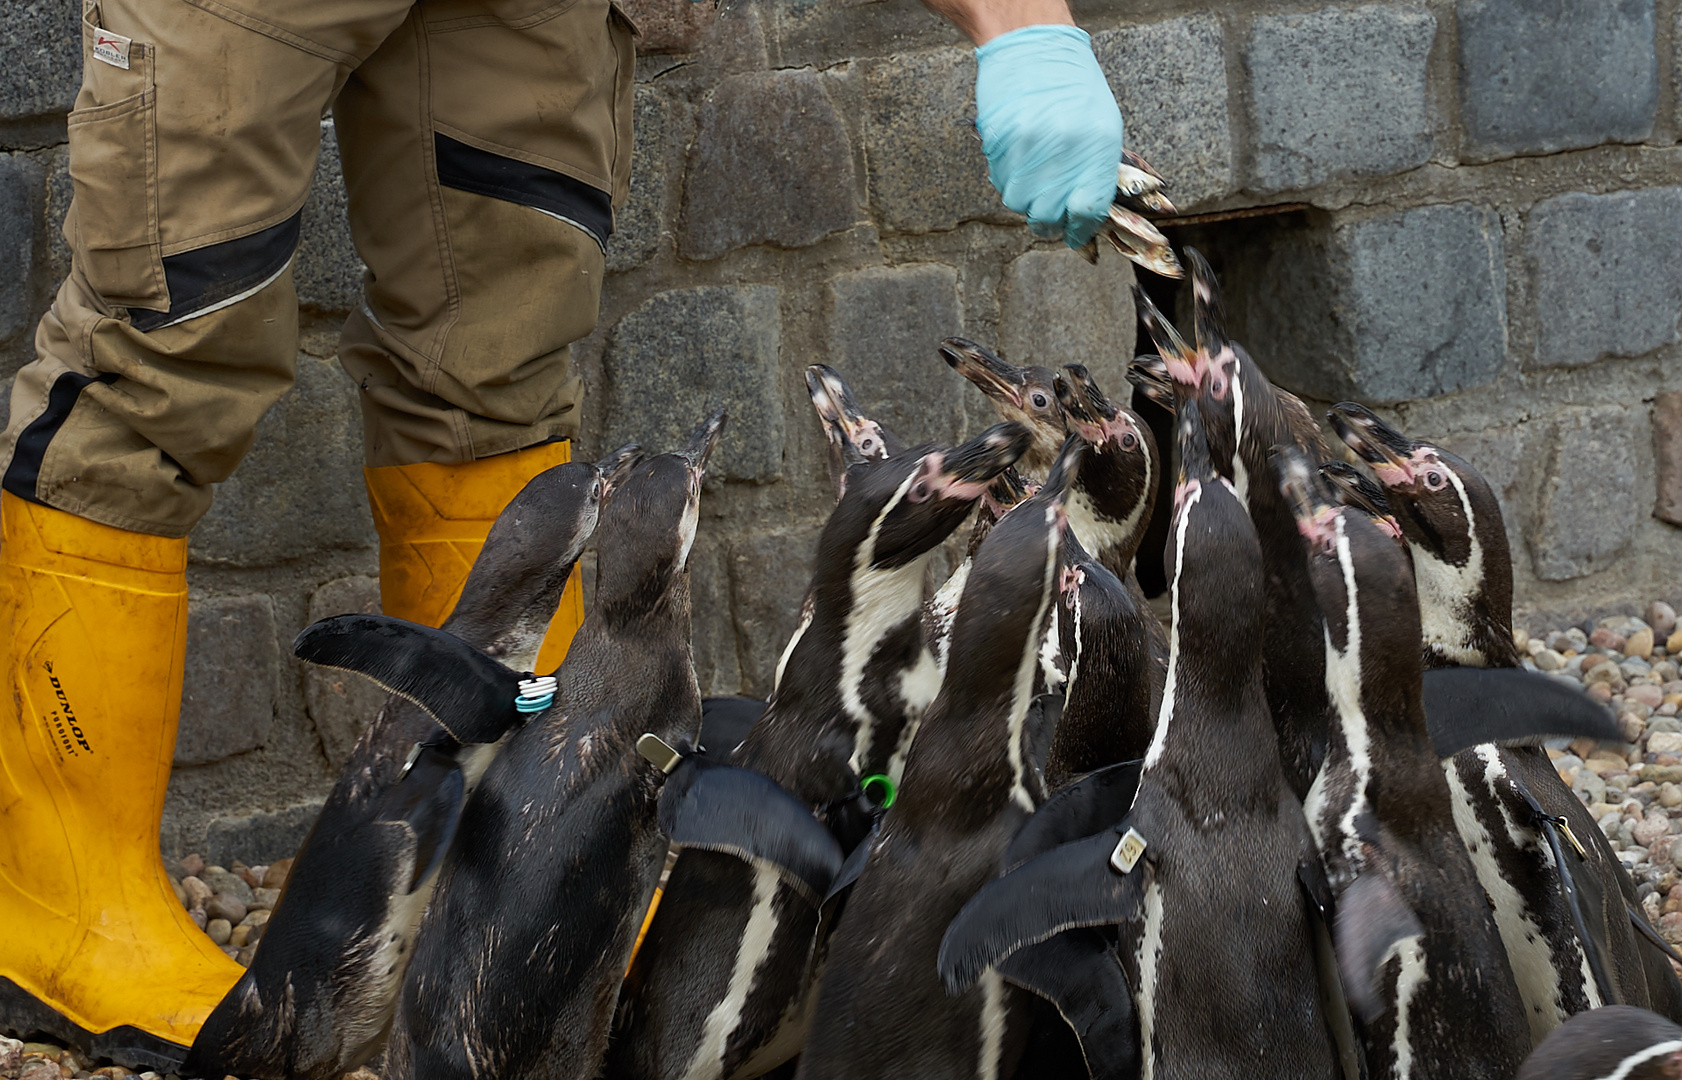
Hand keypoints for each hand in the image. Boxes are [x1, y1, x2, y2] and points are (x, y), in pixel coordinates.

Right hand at [974, 25, 1123, 248]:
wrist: (1032, 47)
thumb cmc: (1072, 85)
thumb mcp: (1102, 124)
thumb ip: (1096, 170)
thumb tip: (1086, 212)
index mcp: (1096, 144)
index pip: (1088, 209)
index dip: (1080, 230)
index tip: (1076, 235)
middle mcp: (1062, 149)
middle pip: (1050, 215)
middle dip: (1051, 222)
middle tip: (1052, 215)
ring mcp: (1027, 148)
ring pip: (1020, 204)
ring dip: (1027, 201)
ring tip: (1035, 180)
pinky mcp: (999, 144)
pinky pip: (1002, 183)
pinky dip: (1010, 182)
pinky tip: (1019, 162)